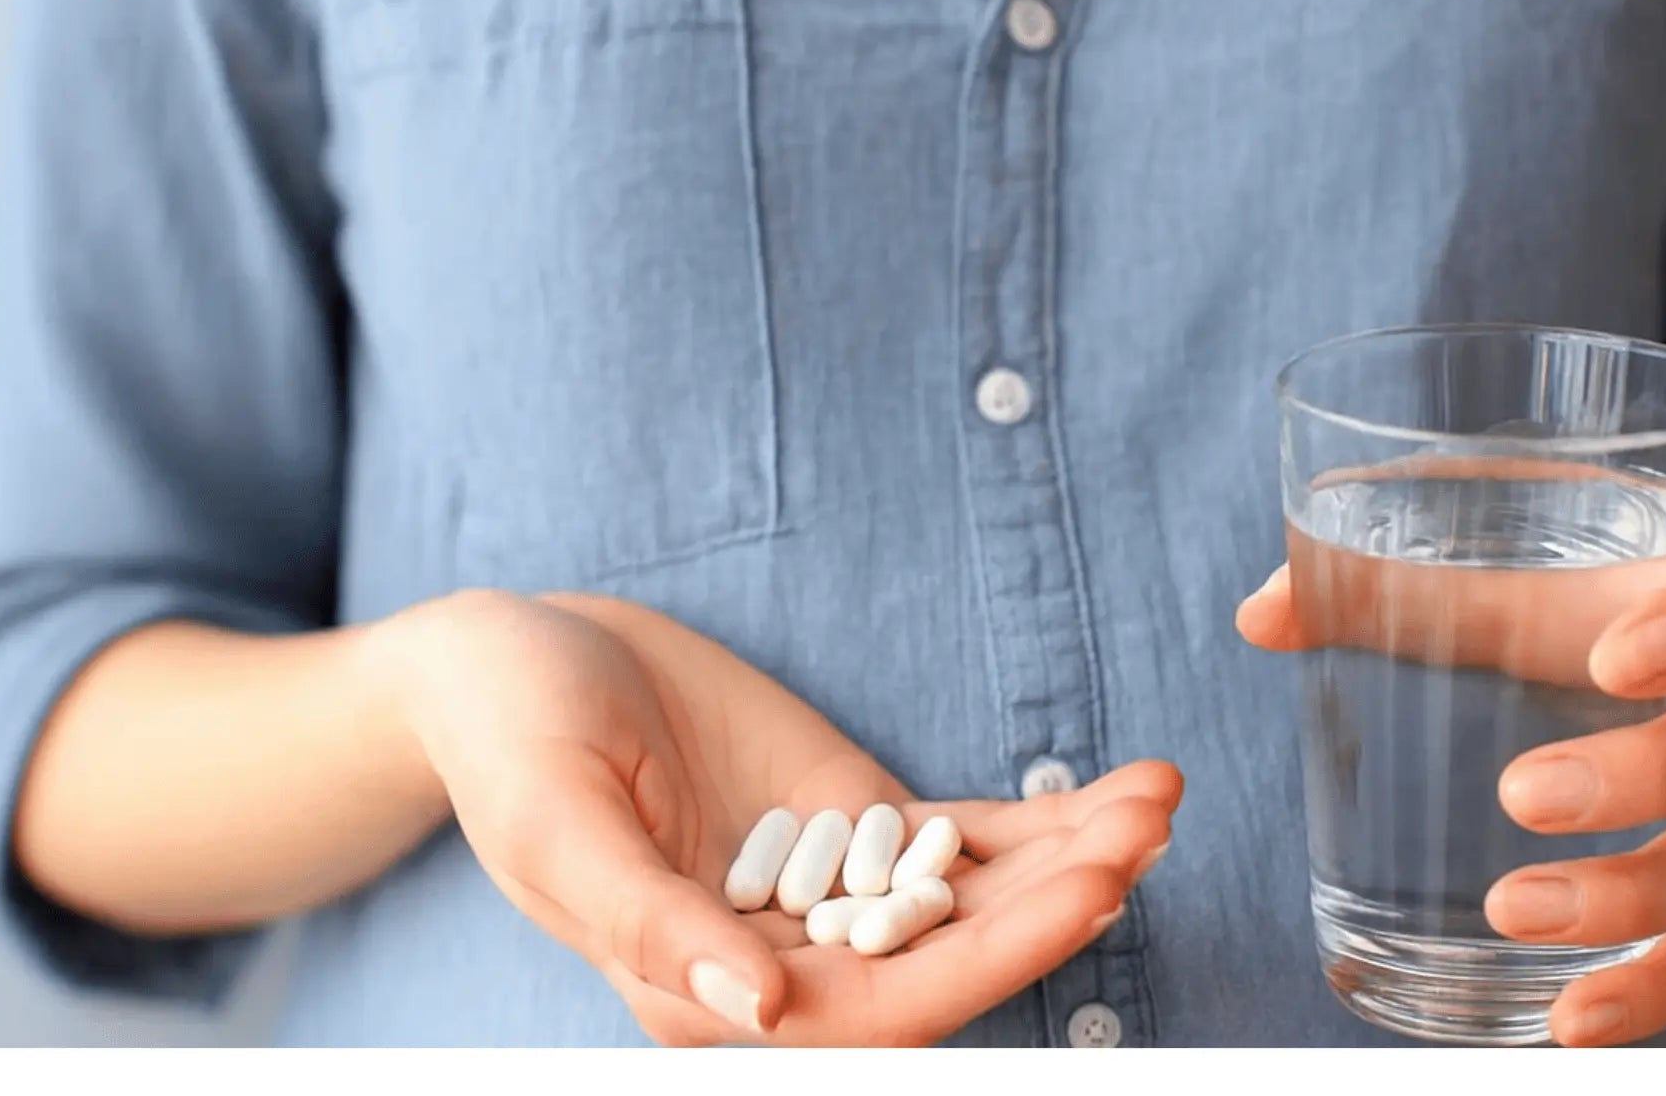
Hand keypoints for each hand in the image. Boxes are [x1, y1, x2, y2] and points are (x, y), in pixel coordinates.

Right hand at [365, 589, 1179, 1046]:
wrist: (512, 657)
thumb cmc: (509, 739)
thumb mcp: (557, 824)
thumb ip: (653, 924)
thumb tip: (763, 1008)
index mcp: (703, 991)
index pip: (874, 1008)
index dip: (987, 958)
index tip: (1082, 893)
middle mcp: (784, 962)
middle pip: (947, 956)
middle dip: (1054, 901)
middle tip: (1143, 831)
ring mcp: (830, 891)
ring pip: (972, 897)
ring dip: (1069, 858)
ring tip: (1157, 799)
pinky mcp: (854, 821)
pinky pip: (963, 836)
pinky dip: (1043, 821)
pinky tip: (1119, 796)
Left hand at [1236, 518, 1665, 1046]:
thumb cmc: (1587, 587)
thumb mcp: (1513, 555)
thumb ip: (1394, 573)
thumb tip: (1262, 612)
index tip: (1615, 659)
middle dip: (1649, 775)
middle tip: (1523, 794)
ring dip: (1635, 900)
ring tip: (1513, 912)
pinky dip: (1653, 991)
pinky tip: (1570, 1021)